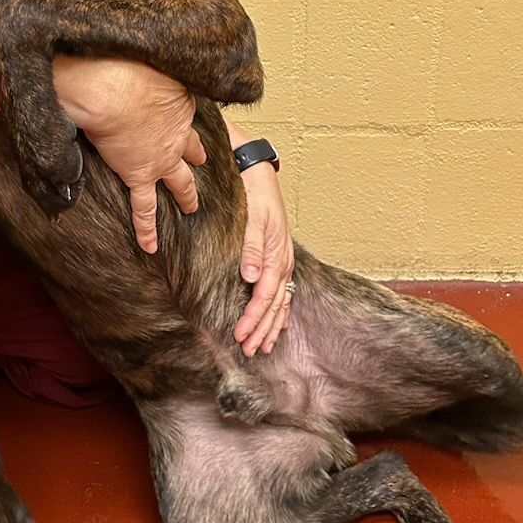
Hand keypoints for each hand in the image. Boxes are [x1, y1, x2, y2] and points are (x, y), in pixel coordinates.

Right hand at [52, 56, 203, 253]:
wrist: (109, 88)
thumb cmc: (124, 65)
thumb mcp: (149, 57)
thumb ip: (152, 64)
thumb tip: (148, 45)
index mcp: (181, 103)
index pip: (189, 115)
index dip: (190, 121)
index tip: (192, 126)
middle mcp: (177, 134)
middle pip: (193, 151)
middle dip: (198, 159)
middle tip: (204, 166)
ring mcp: (161, 158)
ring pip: (179, 182)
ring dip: (186, 196)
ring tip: (192, 209)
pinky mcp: (138, 175)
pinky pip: (144, 208)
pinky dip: (147, 228)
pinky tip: (150, 245)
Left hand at [233, 160, 294, 356]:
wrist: (257, 172)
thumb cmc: (253, 193)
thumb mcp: (252, 217)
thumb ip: (251, 247)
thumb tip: (250, 277)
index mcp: (275, 254)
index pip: (264, 296)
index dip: (253, 318)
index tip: (240, 336)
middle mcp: (281, 260)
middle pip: (274, 304)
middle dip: (262, 329)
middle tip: (249, 351)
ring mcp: (282, 258)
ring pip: (281, 301)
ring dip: (272, 325)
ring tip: (263, 346)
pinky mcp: (278, 254)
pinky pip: (283, 290)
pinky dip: (280, 310)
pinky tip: (278, 321)